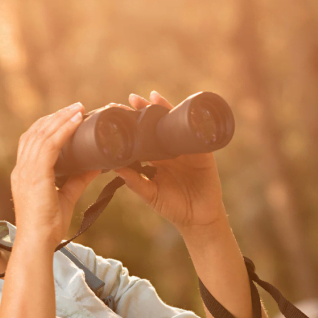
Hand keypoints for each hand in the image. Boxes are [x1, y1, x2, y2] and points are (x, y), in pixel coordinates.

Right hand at [11, 102, 100, 245]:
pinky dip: (63, 129)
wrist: (37, 243)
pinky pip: (49, 144)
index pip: (32, 140)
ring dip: (61, 118)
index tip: (66, 117)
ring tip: (79, 109)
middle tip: (76, 107)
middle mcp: (21, 168)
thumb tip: (97, 165)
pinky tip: (76, 121)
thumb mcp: (66, 197)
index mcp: (24, 173)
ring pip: (42, 134)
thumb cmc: (48, 226)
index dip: (48, 126)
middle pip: (35, 132)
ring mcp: (26, 170)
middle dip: (56, 117)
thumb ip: (78, 180)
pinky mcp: (35, 175)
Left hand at [113, 90, 227, 233]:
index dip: (133, 124)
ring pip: (175, 124)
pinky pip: (197, 134)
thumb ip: (135, 181)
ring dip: (165, 109)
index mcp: (156, 158)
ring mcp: (187, 149)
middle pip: (158, 125)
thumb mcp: (150, 194)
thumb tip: (114, 166)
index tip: (118, 112)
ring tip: (153, 97)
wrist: (197, 219)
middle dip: (147, 110)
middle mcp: (170, 150)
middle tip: (132, 99)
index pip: (143, 136)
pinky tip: (185, 111)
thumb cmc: (172, 207)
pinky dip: (192, 121)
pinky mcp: (203, 153)